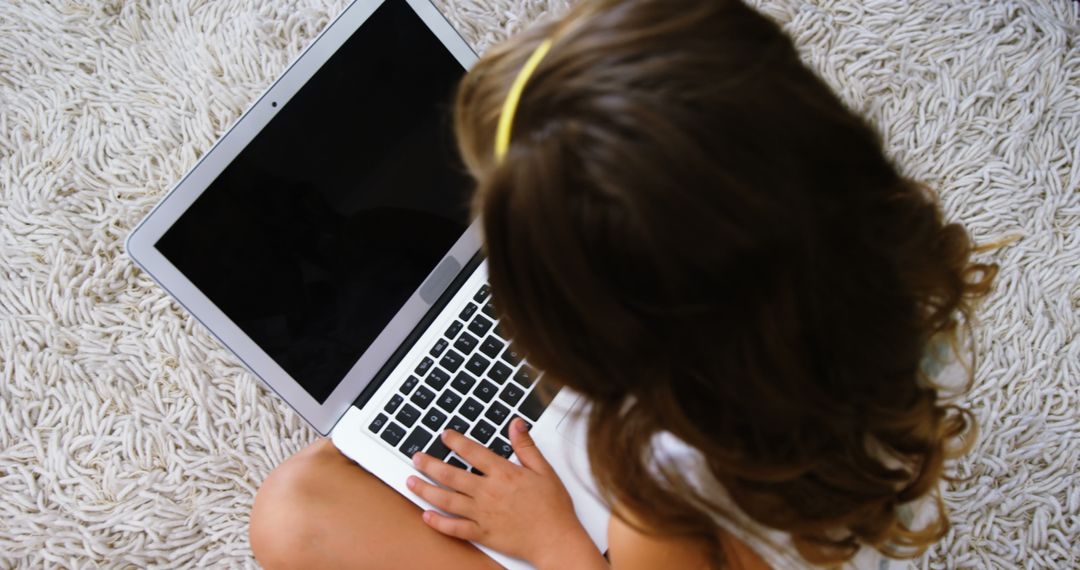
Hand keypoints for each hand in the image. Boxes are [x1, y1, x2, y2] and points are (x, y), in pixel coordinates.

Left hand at [407, 419, 599, 566]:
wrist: (556, 539)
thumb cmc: (553, 507)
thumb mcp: (544, 470)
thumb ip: (526, 446)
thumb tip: (516, 424)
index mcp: (503, 474)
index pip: (473, 452)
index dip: (456, 442)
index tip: (444, 435)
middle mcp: (488, 492)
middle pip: (451, 475)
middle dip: (430, 465)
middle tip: (415, 458)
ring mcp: (483, 514)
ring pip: (447, 500)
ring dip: (426, 490)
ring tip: (410, 482)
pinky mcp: (482, 533)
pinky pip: (455, 528)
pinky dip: (438, 522)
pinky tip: (426, 516)